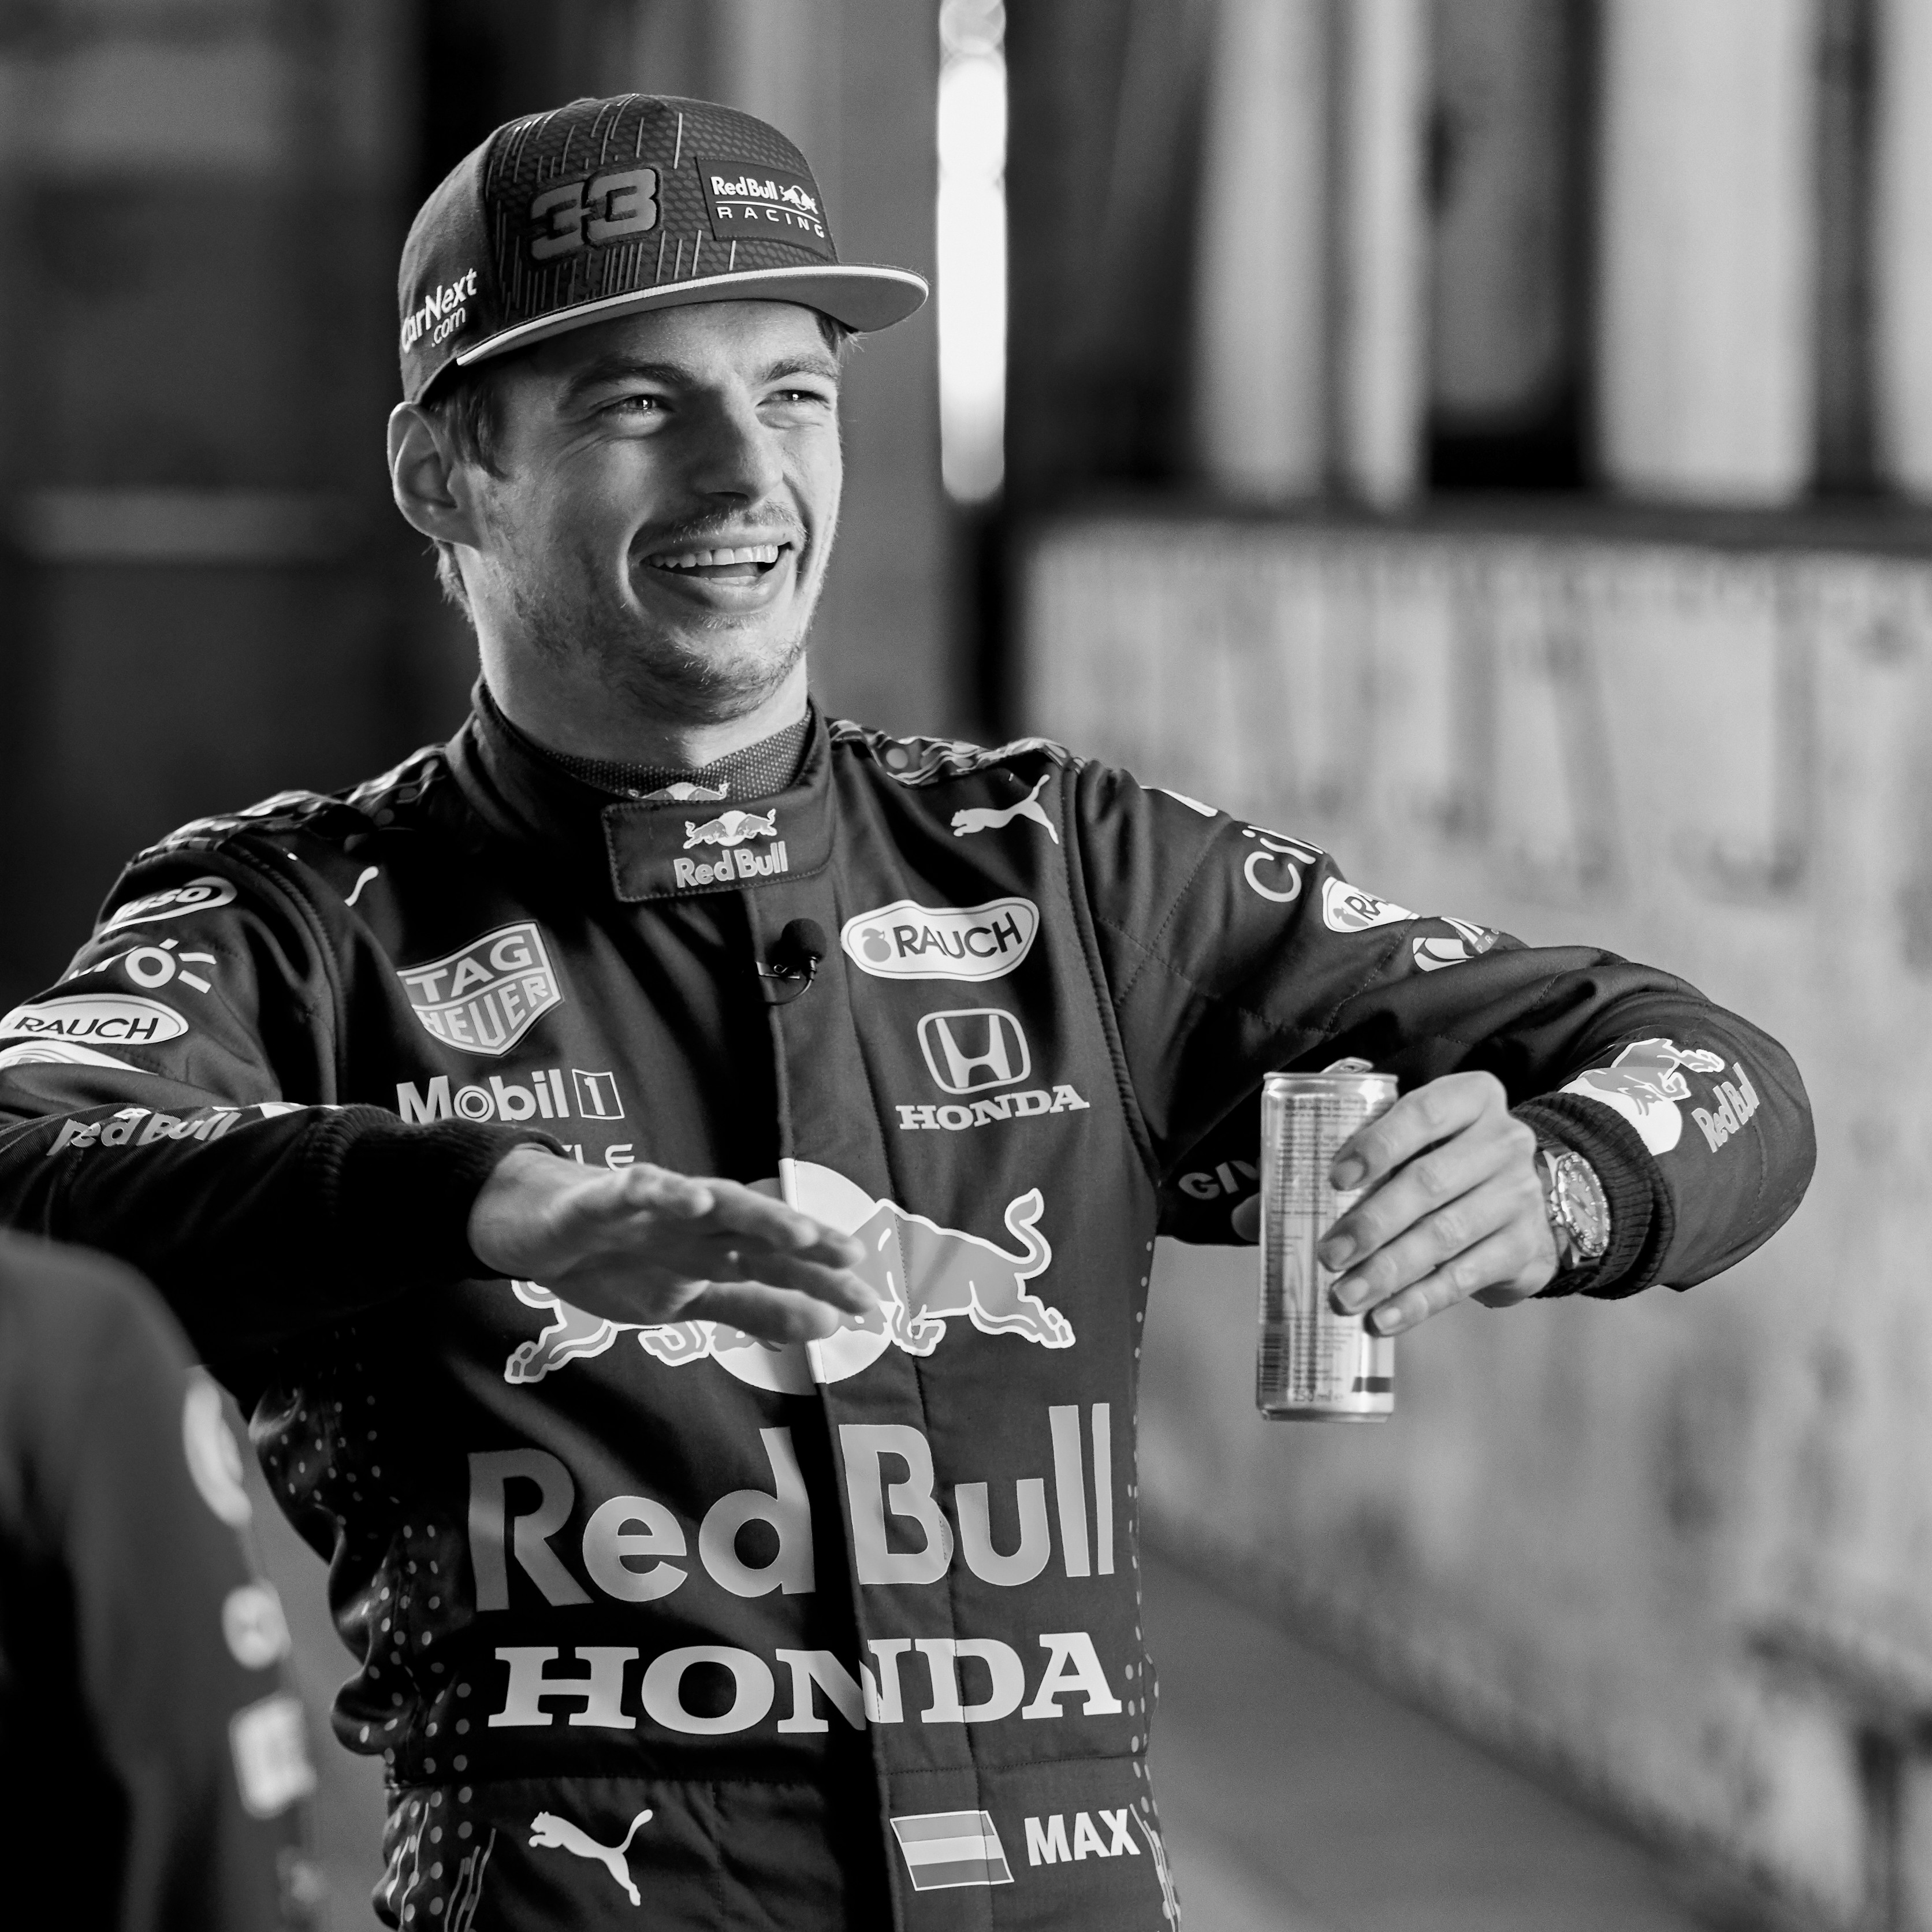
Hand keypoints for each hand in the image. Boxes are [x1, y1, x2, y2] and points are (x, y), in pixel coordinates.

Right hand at [467, 1147, 874, 1343]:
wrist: (535, 1231)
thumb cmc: (619, 1258)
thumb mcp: (690, 1298)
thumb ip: (752, 1308)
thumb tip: (824, 1327)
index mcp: (716, 1247)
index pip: (777, 1263)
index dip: (822, 1279)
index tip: (870, 1304)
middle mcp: (695, 1220)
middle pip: (756, 1227)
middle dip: (803, 1239)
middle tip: (850, 1255)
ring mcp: (651, 1207)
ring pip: (708, 1201)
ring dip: (751, 1212)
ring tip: (791, 1230)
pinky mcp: (601, 1198)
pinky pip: (633, 1191)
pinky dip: (660, 1192)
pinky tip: (686, 1198)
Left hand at [1231, 1072, 1556, 1333]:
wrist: (1523, 1201)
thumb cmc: (1435, 1167)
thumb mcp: (1399, 1153)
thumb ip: (1330, 1172)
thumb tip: (1247, 1217)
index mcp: (1468, 1099)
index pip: (1423, 1113)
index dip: (1378, 1144)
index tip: (1335, 1179)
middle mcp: (1504, 1141)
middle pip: (1430, 1182)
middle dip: (1373, 1223)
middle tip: (1328, 1256)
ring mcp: (1521, 1195)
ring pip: (1447, 1234)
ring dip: (1391, 1271)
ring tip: (1345, 1297)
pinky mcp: (1527, 1247)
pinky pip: (1469, 1277)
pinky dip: (1422, 1301)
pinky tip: (1385, 1318)